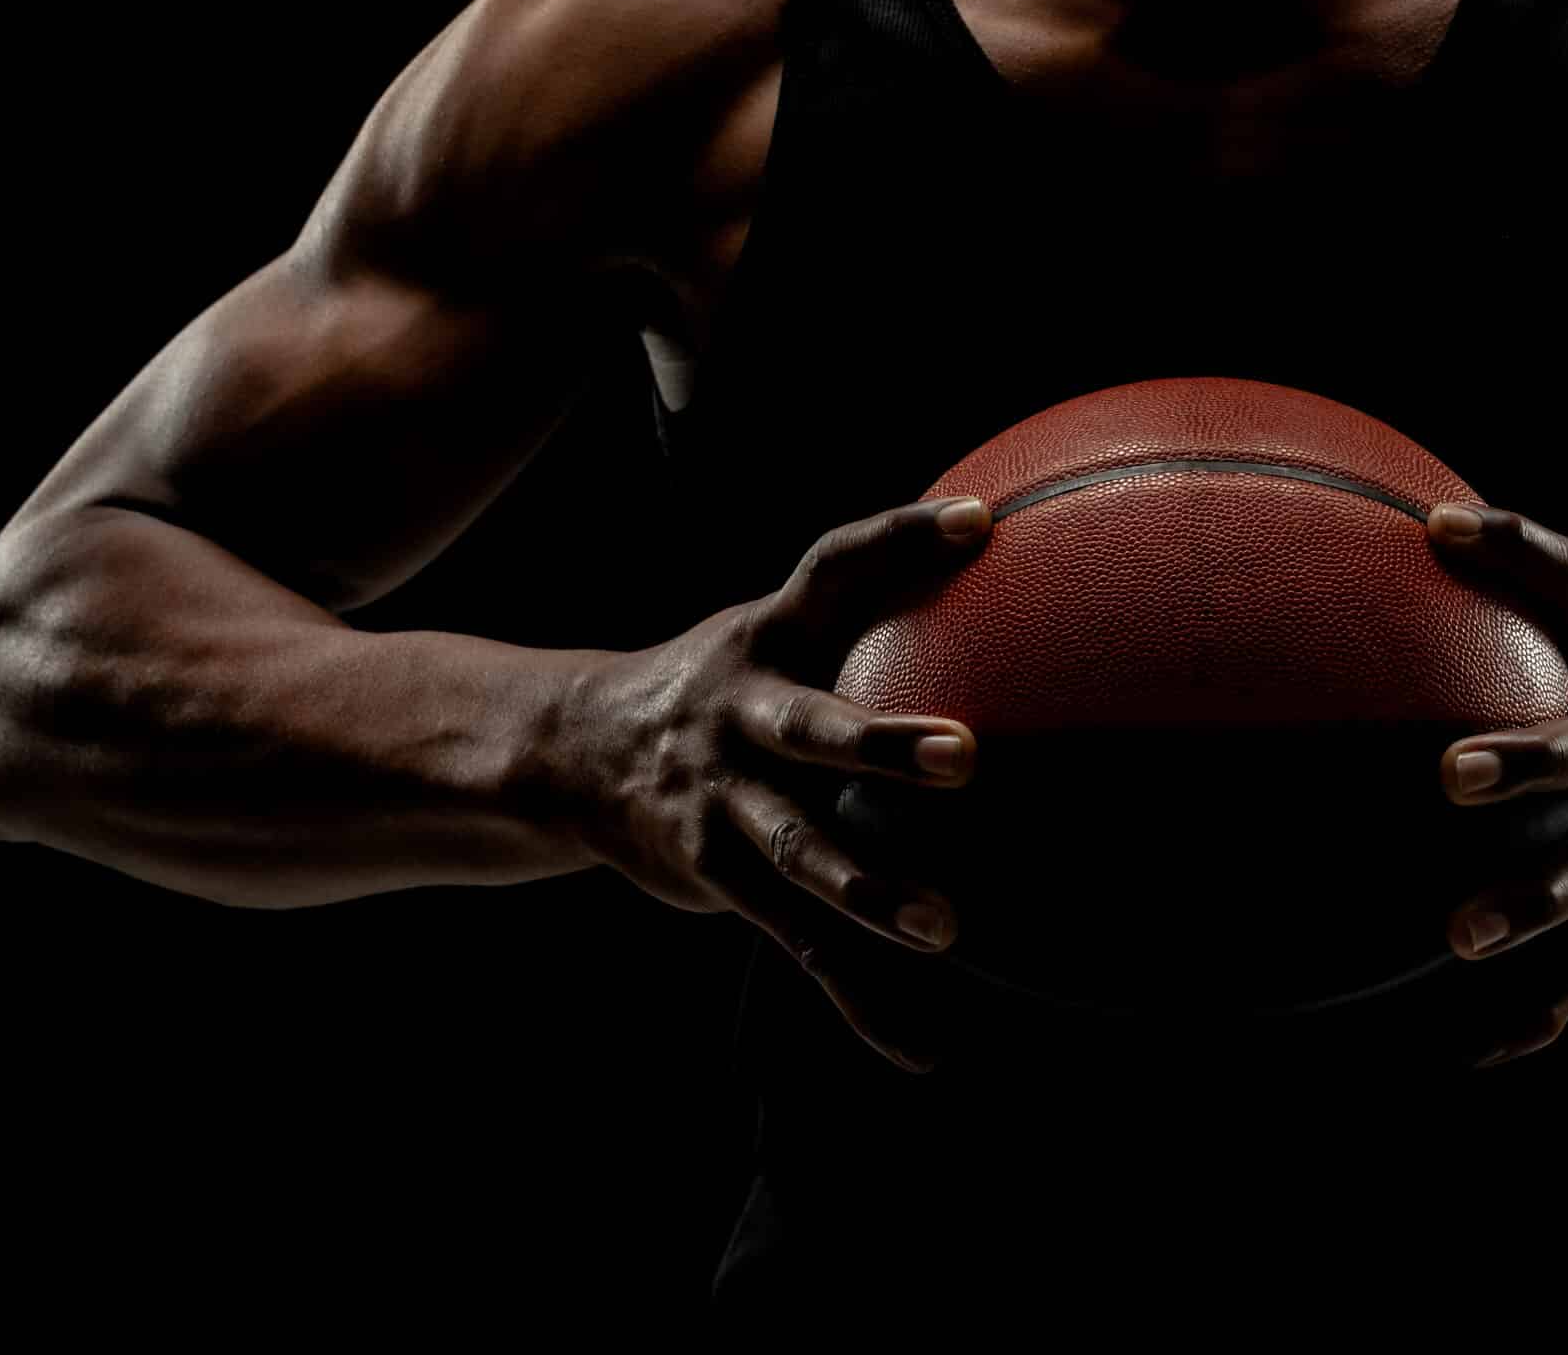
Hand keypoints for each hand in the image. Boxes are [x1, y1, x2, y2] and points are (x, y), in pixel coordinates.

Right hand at [533, 494, 996, 1074]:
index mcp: (767, 637)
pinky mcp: (719, 878)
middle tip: (964, 753)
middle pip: (811, 728)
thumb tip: (999, 528)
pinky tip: (920, 1048)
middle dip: (880, 744)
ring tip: (945, 927)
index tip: (981, 520)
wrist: (567, 752)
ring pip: (799, 852)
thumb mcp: (777, 624)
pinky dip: (861, 999)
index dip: (903, 537)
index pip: (837, 568)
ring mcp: (723, 802)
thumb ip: (871, 593)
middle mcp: (741, 715)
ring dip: (870, 890)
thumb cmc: (724, 679)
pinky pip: (798, 945)